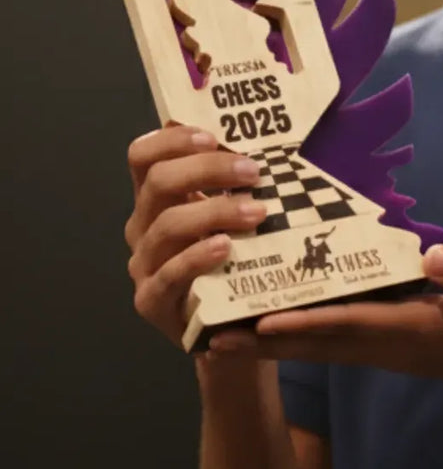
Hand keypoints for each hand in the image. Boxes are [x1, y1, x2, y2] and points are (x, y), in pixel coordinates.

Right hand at [125, 124, 266, 344]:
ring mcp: (143, 264)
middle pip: (158, 183)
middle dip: (207, 170)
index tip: (213, 137)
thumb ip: (235, 187)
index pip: (143, 156)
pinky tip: (225, 249)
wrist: (226, 331)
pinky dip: (197, 257)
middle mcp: (142, 226)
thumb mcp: (229, 218)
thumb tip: (273, 146)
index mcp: (155, 200)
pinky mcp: (151, 301)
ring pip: (166, 226)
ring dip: (214, 212)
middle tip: (253, 172)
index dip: (171, 139)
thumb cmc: (232, 264)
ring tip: (256, 212)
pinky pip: (169, 273)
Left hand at [208, 246, 442, 405]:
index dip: (300, 324)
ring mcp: (389, 349)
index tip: (253, 323)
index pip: (347, 324)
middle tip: (208, 338)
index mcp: (414, 328)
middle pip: (316, 344)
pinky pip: (335, 342)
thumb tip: (433, 257)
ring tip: (223, 336)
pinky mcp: (392, 344)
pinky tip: (275, 325)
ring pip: (320, 347)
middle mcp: (391, 344)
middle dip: (263, 343)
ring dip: (272, 345)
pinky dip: (299, 337)